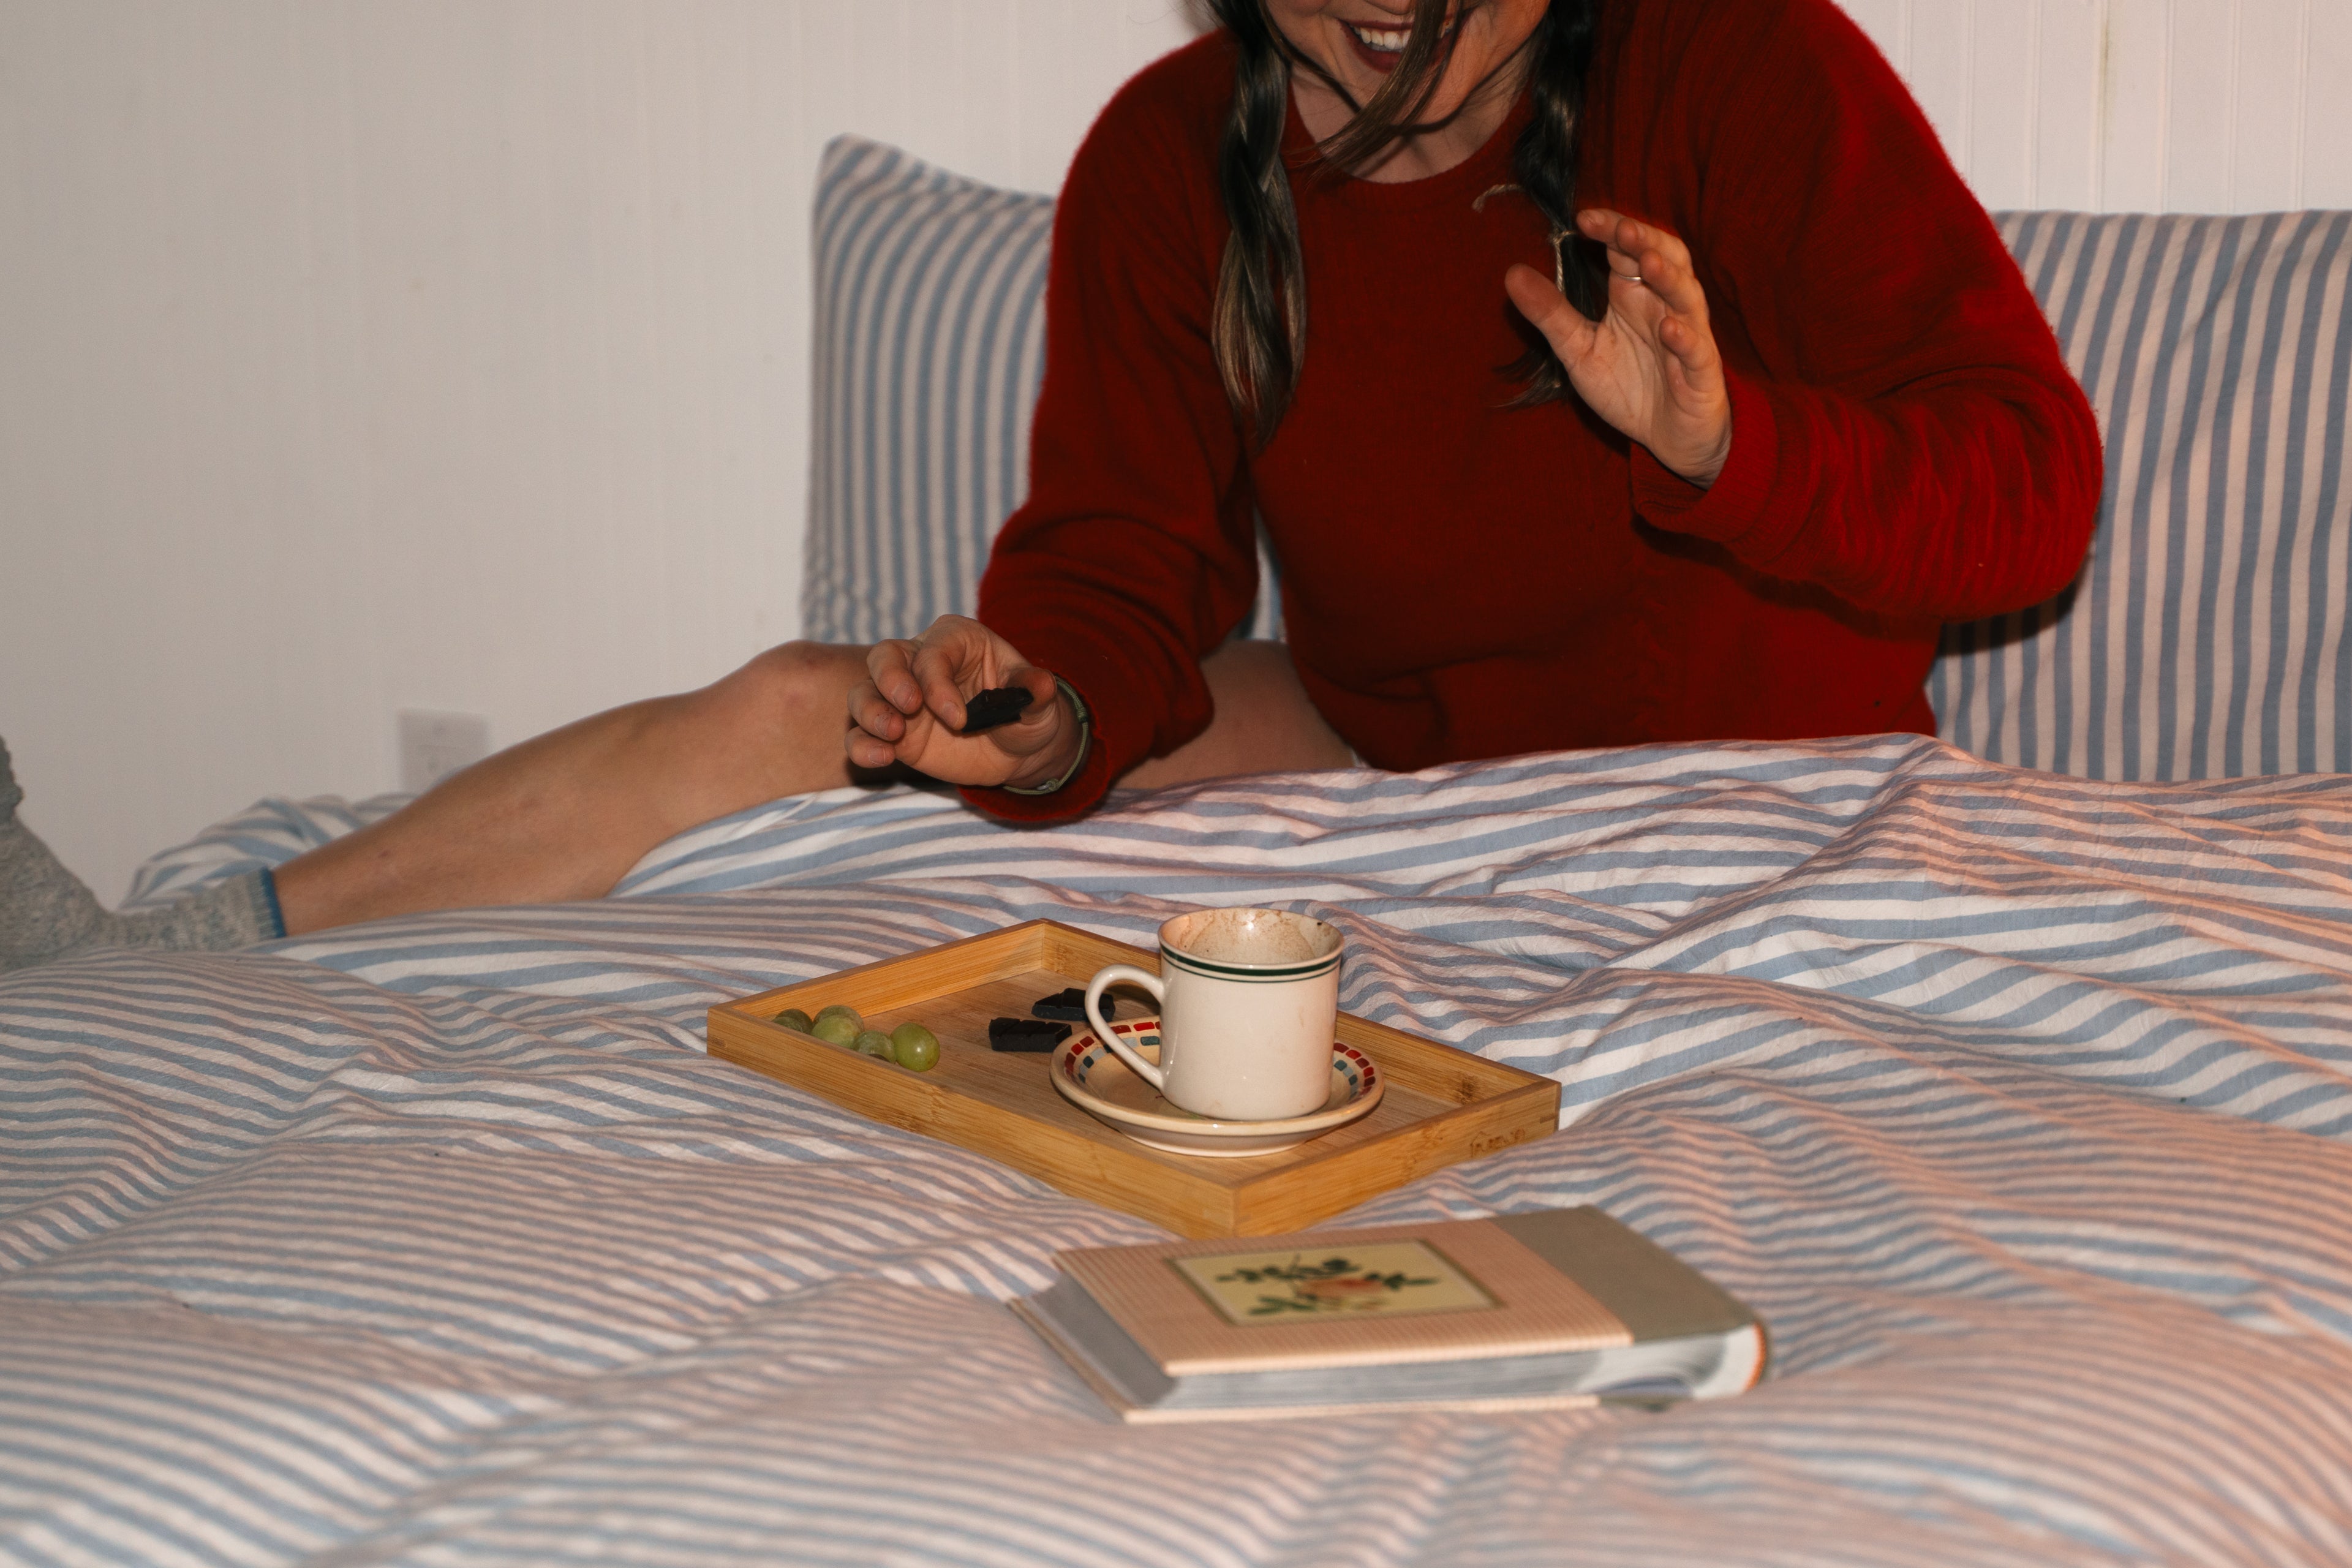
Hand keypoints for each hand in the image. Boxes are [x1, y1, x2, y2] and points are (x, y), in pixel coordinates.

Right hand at [847, 615, 1078, 787]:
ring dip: (871, 712)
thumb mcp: (1038, 703)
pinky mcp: (891, 733)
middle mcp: (920, 663)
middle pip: (885, 656)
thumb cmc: (1025, 714)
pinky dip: (862, 745)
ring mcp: (900, 699)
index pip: (935, 653)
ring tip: (893, 734)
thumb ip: (1035, 691)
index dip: (939, 683)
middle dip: (890, 680)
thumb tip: (1041, 685)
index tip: (959, 719)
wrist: (1015, 750)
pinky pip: (860, 734)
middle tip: (909, 707)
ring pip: (864, 693)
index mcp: (956, 640)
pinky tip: (881, 757)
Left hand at [1505, 209, 1731, 487]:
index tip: (1583, 219)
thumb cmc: (1629, 385)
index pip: (1628, 247)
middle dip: (1645, 240)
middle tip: (1620, 228)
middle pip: (1665, 258)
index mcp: (1634, 294)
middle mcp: (1665, 305)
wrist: (1668, 437)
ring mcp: (1688, 335)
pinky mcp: (1701, 371)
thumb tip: (1511, 273)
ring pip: (1686, 296)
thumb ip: (1550, 313)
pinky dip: (1685, 338)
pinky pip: (1697, 349)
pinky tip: (1670, 330)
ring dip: (1669, 278)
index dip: (1612, 229)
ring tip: (1648, 262)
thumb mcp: (1579, 350)